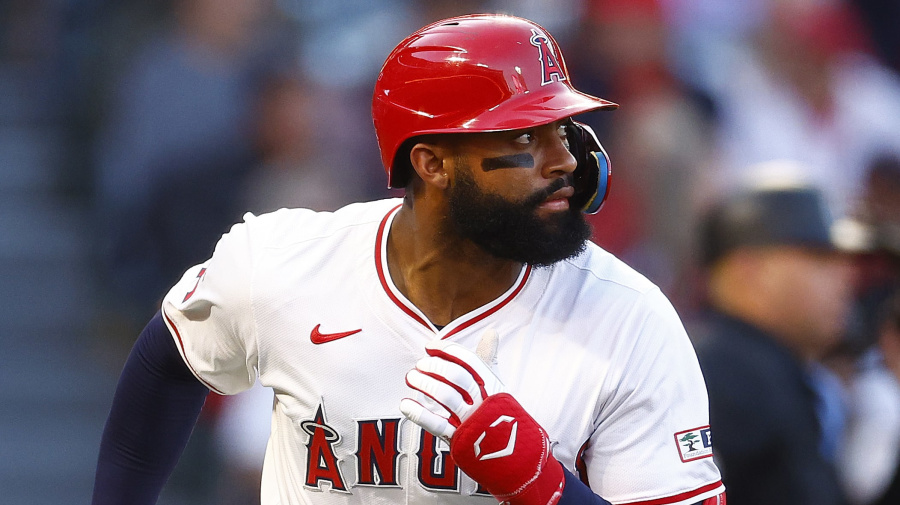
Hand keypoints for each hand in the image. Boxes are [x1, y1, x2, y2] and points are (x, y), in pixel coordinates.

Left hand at [400, 330, 564, 504]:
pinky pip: (437, 424)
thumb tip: (492, 331)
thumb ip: (488, 359)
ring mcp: (472, 421)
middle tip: (419, 363)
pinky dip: (418, 413)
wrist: (511, 455)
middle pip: (457, 377)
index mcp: (493, 385)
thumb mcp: (496, 385)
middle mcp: (484, 401)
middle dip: (436, 367)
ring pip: (446, 397)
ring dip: (425, 384)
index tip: (430, 345)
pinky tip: (405, 404)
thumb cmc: (497, 413)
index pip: (470, 361)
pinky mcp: (460, 440)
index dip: (448, 350)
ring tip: (410, 377)